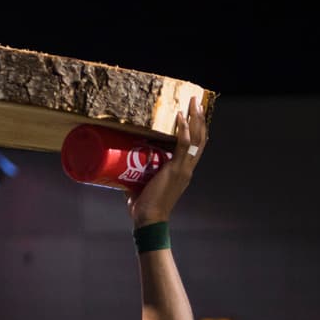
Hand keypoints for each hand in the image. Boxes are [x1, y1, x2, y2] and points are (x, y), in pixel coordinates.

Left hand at [127, 96, 206, 226]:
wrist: (149, 219)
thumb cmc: (144, 206)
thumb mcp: (141, 185)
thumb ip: (134, 174)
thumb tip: (119, 166)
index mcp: (182, 171)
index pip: (194, 146)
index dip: (196, 129)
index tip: (192, 113)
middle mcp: (187, 169)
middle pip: (200, 139)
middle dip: (199, 118)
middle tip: (195, 101)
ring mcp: (184, 169)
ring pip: (196, 139)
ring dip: (196, 119)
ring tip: (193, 103)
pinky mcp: (176, 170)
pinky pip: (183, 146)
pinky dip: (184, 131)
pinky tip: (181, 117)